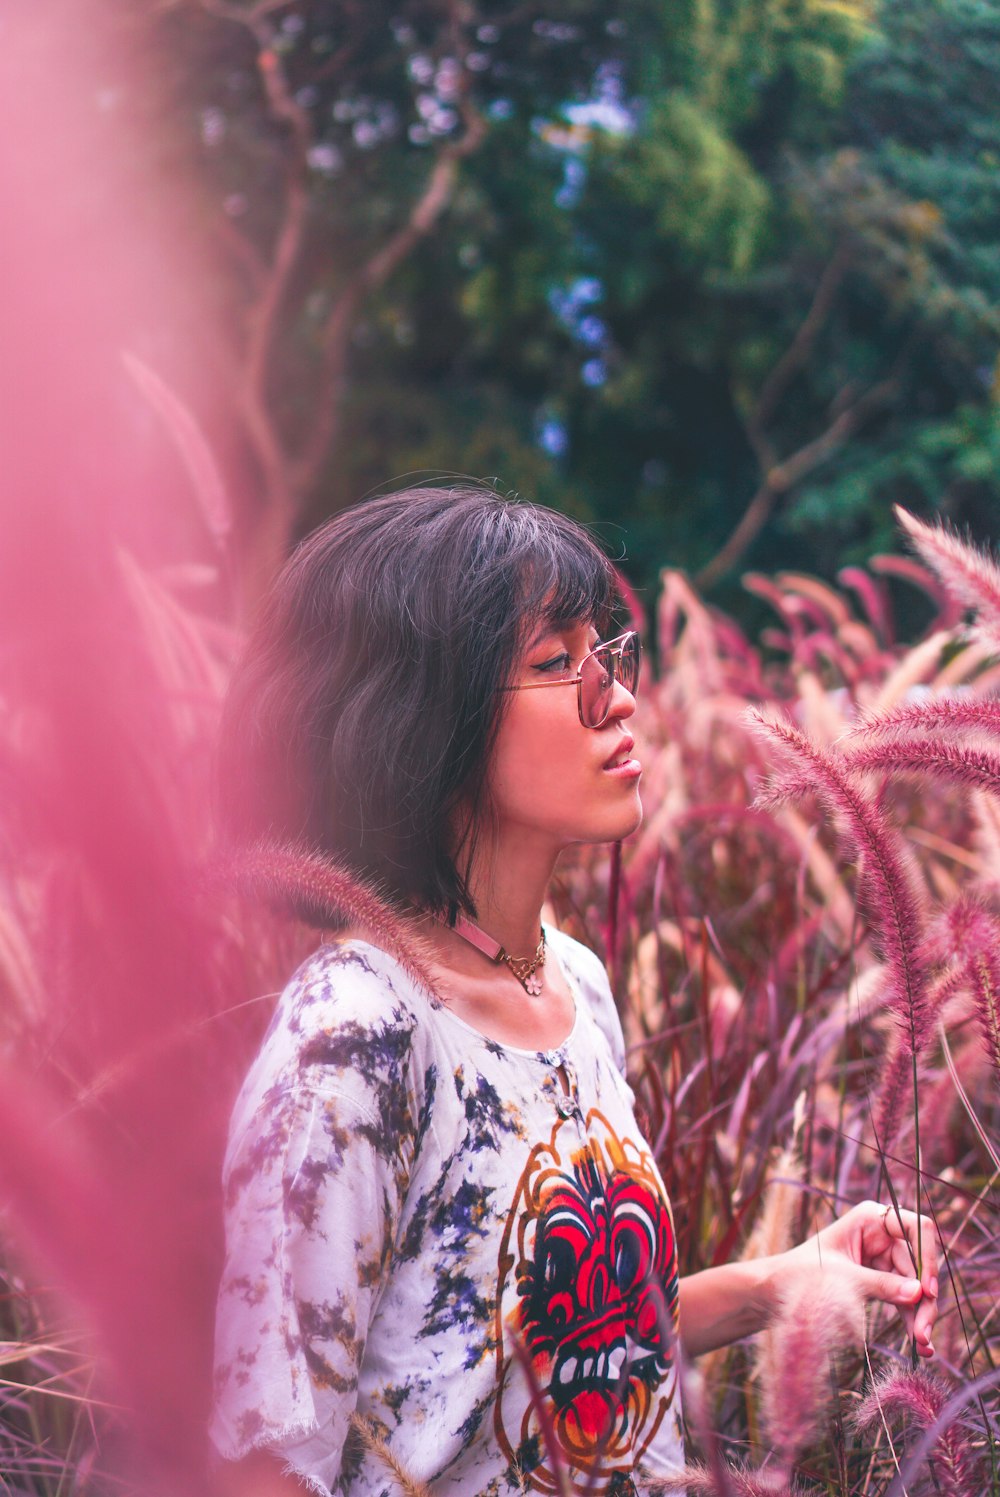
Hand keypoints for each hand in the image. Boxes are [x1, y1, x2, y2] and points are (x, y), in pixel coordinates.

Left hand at [782, 1199, 938, 1356]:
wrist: (777, 1290)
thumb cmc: (802, 1273)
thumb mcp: (842, 1279)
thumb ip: (880, 1284)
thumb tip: (919, 1293)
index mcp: (871, 1218)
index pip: (917, 1228)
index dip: (928, 1257)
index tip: (927, 1291)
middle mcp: (883, 1234)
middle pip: (919, 1265)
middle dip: (924, 1300)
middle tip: (924, 1334)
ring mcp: (884, 1257)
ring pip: (916, 1286)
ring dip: (920, 1316)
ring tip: (923, 1346)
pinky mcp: (882, 1279)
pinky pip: (905, 1298)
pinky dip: (911, 1319)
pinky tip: (919, 1345)